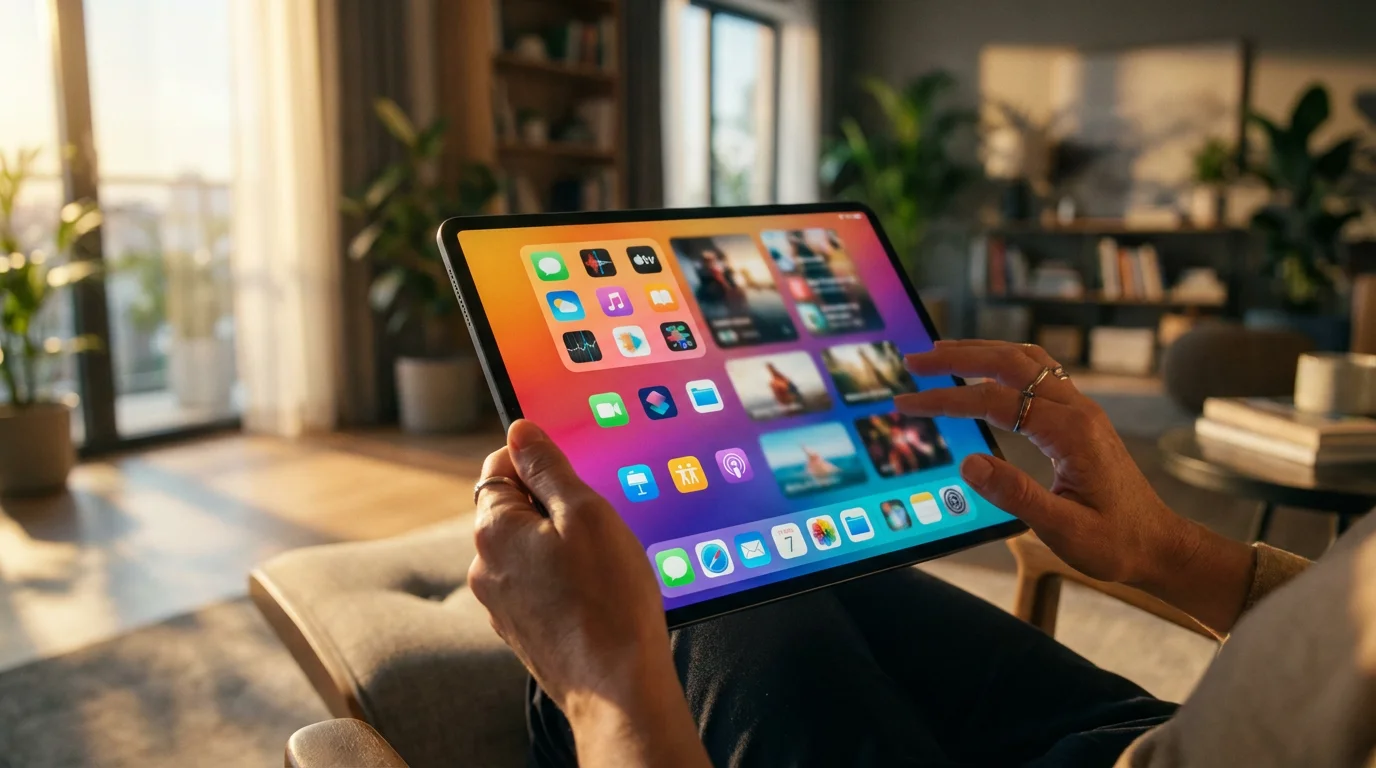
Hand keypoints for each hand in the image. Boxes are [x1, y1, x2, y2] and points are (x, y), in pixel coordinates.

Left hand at [469, 420, 709, 766]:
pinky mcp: (522, 629)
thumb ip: (549, 467)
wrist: (616, 688)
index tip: (579, 477)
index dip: (542, 461)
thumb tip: (520, 430)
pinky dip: (563, 578)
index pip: (501, 464)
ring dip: (561, 543)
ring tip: (604, 563)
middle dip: (556, 505)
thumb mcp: (586, 514)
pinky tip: (597, 593)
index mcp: (494, 529)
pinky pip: (538, 583)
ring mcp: (500, 602)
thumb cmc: (608, 598)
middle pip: (514, 506)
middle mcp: (484, 565)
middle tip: (600, 523)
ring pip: (529, 547)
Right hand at [899, 341, 1253, 631]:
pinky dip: (1004, 363)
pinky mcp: (1080, 418)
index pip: (995, 400)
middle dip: (958, 356)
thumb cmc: (1116, 542)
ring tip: (941, 353)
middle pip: (1011, 362)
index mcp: (1071, 432)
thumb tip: (969, 463)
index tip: (908, 402)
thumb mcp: (1064, 529)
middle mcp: (1077, 410)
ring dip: (982, 351)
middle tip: (915, 361)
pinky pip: (1039, 374)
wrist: (1160, 545)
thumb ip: (1016, 494)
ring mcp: (1081, 410)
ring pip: (1027, 360)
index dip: (947, 399)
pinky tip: (985, 370)